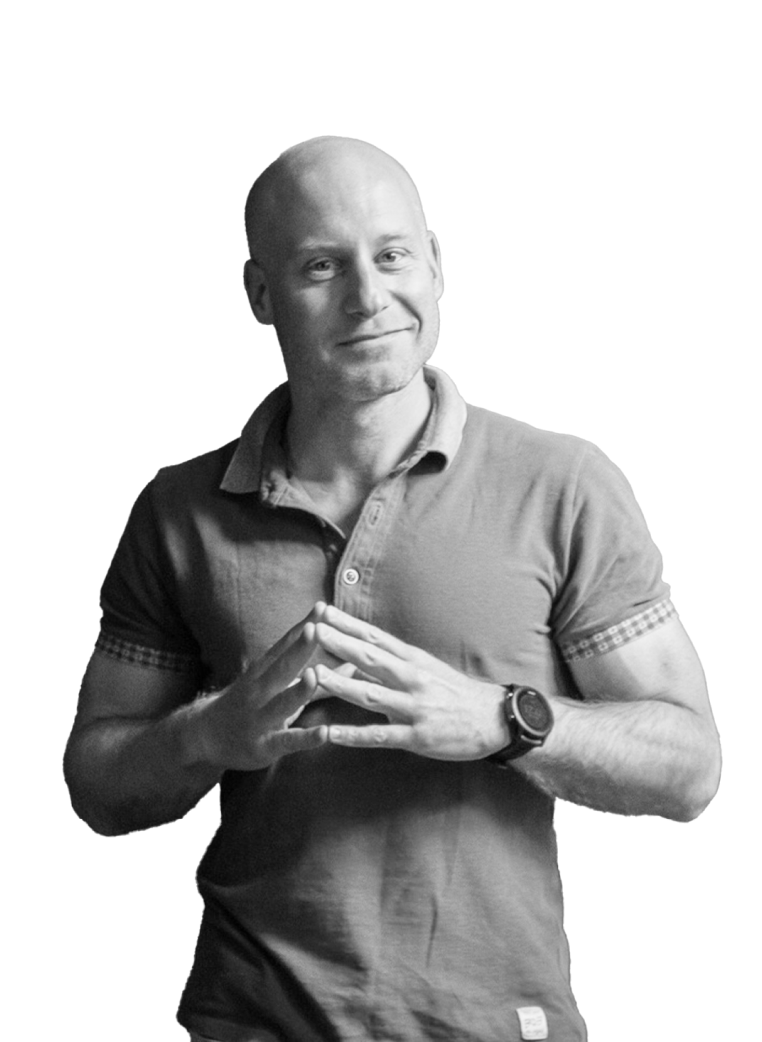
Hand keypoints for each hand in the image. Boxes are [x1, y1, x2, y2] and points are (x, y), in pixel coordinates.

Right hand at [196, 604, 334, 770]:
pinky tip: (324, 733)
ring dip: (299, 691)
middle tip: (315, 629)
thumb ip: (315, 674)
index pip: (285, 645)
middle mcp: (260, 691)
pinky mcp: (264, 746)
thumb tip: (351, 661)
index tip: (321, 607)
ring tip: (315, 676)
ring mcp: (260, 718)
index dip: (302, 627)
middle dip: (299, 649)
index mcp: (263, 671)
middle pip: (281, 667)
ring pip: (282, 703)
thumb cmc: (251, 705)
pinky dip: (305, 738)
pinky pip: (287, 741)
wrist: (205, 736)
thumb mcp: (277, 685)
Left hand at [313, 605, 508, 760]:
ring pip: (371, 694)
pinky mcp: (417, 736)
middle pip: (369, 657)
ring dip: (341, 684)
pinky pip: (380, 736)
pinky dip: (354, 735)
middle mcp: (412, 678)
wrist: (494, 719)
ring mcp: (414, 707)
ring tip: (313, 675)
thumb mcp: (427, 668)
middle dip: (338, 643)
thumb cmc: (455, 692)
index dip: (347, 623)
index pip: (374, 636)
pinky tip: (331, 735)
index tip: (322, 610)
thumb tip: (359, 651)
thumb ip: (393, 662)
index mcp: (412, 659)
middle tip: (311, 629)